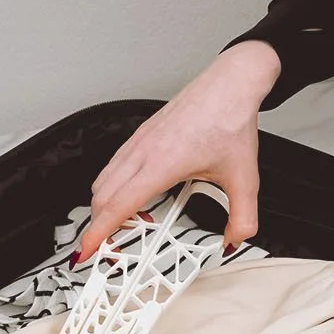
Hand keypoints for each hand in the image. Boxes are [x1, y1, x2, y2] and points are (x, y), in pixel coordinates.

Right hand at [75, 41, 281, 263]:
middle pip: (102, 196)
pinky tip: (136, 192)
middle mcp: (144, 151)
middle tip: (112, 246)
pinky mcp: (142, 133)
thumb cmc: (231, 118)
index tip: (88, 251)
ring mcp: (140, 140)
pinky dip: (113, 185)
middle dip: (100, 225)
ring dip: (106, 205)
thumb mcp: (244, 177)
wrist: (231, 82)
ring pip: (104, 179)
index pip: (118, 205)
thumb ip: (242, 217)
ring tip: (131, 222)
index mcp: (163, 164)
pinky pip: (114, 164)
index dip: (99, 233)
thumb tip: (234, 239)